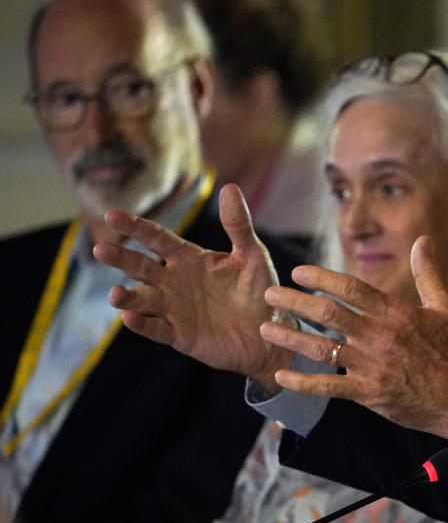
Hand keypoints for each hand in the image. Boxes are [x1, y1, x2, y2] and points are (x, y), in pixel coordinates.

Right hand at [92, 184, 294, 388]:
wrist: (270, 332)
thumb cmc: (260, 292)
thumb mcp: (252, 255)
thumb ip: (238, 225)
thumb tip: (230, 187)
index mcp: (189, 259)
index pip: (157, 238)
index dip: (135, 226)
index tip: (112, 214)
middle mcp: (175, 282)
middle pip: (141, 267)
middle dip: (121, 258)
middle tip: (101, 249)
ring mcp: (175, 309)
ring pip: (142, 299)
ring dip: (126, 297)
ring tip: (115, 293)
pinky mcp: (180, 335)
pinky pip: (156, 329)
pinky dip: (142, 324)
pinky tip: (130, 317)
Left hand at [259, 236, 447, 452]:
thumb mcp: (446, 308)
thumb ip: (428, 274)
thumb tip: (423, 239)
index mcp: (397, 313)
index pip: (352, 288)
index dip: (321, 277)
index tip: (298, 272)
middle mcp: (381, 337)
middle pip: (329, 314)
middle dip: (295, 302)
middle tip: (269, 294)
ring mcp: (374, 366)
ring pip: (323, 348)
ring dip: (291, 337)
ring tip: (266, 328)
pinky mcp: (370, 394)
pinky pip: (330, 386)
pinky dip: (303, 381)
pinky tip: (281, 375)